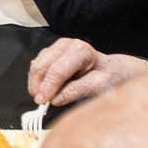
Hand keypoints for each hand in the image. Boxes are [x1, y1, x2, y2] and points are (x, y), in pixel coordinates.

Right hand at [27, 38, 147, 108]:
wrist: (111, 69)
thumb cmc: (108, 77)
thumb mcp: (99, 85)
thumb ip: (77, 91)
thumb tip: (55, 99)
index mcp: (80, 50)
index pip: (58, 70)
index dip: (48, 87)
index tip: (42, 102)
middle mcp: (66, 44)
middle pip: (43, 65)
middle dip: (38, 85)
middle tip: (40, 103)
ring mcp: (56, 47)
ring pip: (37, 65)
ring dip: (36, 83)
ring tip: (43, 98)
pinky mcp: (50, 53)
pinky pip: (36, 66)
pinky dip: (37, 80)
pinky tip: (44, 89)